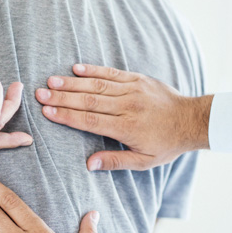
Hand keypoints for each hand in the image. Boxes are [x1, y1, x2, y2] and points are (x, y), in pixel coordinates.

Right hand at [35, 64, 213, 170]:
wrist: (192, 120)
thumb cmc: (167, 144)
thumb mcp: (143, 161)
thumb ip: (115, 162)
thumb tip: (88, 164)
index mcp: (127, 127)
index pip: (90, 120)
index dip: (67, 116)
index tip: (47, 112)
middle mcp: (127, 106)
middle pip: (88, 100)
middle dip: (62, 97)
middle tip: (40, 94)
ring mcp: (132, 90)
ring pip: (97, 84)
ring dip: (72, 82)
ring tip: (51, 81)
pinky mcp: (137, 79)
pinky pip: (111, 72)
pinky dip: (93, 70)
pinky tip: (76, 68)